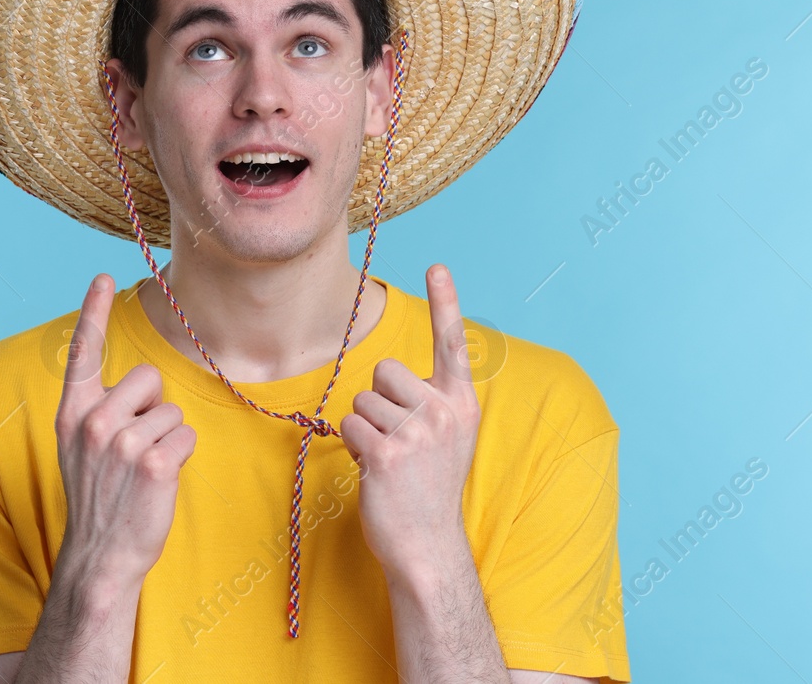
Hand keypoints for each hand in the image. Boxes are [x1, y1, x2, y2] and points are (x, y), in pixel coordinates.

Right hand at [52, 274, 196, 588]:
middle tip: (134, 445)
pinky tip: (160, 479)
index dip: (92, 311)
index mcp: (72, 413)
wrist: (100, 555)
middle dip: (150, 405)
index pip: (82, 353)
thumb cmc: (98, 497)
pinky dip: (181, 454)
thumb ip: (97, 410)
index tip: (103, 276)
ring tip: (143, 469)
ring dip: (167, 436)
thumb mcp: (80, 447)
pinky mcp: (154, 462)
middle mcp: (93, 421)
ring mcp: (123, 441)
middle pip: (147, 376)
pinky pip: (186, 434)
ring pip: (171, 410)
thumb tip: (135, 383)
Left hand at [339, 264, 480, 584]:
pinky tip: (374, 469)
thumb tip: (391, 375)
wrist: (427, 544)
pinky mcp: (389, 452)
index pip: (452, 344)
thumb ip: (430, 401)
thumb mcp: (446, 437)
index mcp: (461, 403)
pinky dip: (353, 444)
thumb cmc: (428, 487)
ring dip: (365, 427)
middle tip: (397, 439)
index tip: (438, 267)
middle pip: (385, 370)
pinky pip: (350, 423)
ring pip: (362, 399)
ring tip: (388, 459)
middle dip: (379, 399)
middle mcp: (444, 411)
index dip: (445, 302)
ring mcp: (418, 432)